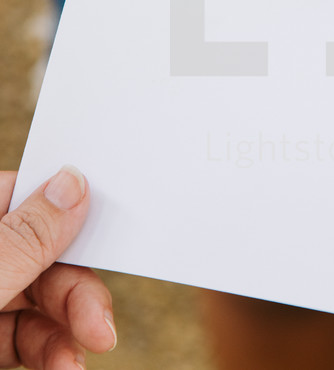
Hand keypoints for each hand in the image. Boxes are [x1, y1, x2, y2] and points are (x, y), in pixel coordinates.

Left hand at [0, 166, 115, 368]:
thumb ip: (26, 237)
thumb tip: (73, 182)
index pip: (23, 195)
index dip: (69, 212)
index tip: (109, 231)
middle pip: (41, 254)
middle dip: (75, 291)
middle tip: (101, 325)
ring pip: (38, 298)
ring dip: (67, 329)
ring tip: (75, 363)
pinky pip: (23, 335)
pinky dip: (49, 350)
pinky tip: (64, 365)